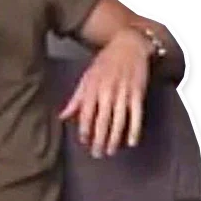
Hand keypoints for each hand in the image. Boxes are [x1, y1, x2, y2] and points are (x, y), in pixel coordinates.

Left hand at [58, 28, 152, 157]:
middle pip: (102, 120)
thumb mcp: (87, 77)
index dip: (84, 128)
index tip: (83, 142)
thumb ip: (76, 99)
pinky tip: (131, 142)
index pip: (86, 112)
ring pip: (119, 120)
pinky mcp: (138, 93)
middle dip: (99, 139)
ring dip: (115, 138)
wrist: (128, 46)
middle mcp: (107, 91)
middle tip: (97, 154)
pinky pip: (136, 115)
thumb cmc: (104, 63)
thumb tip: (62, 116)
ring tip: (111, 151)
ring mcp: (124, 92)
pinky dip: (134, 130)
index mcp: (92, 87)